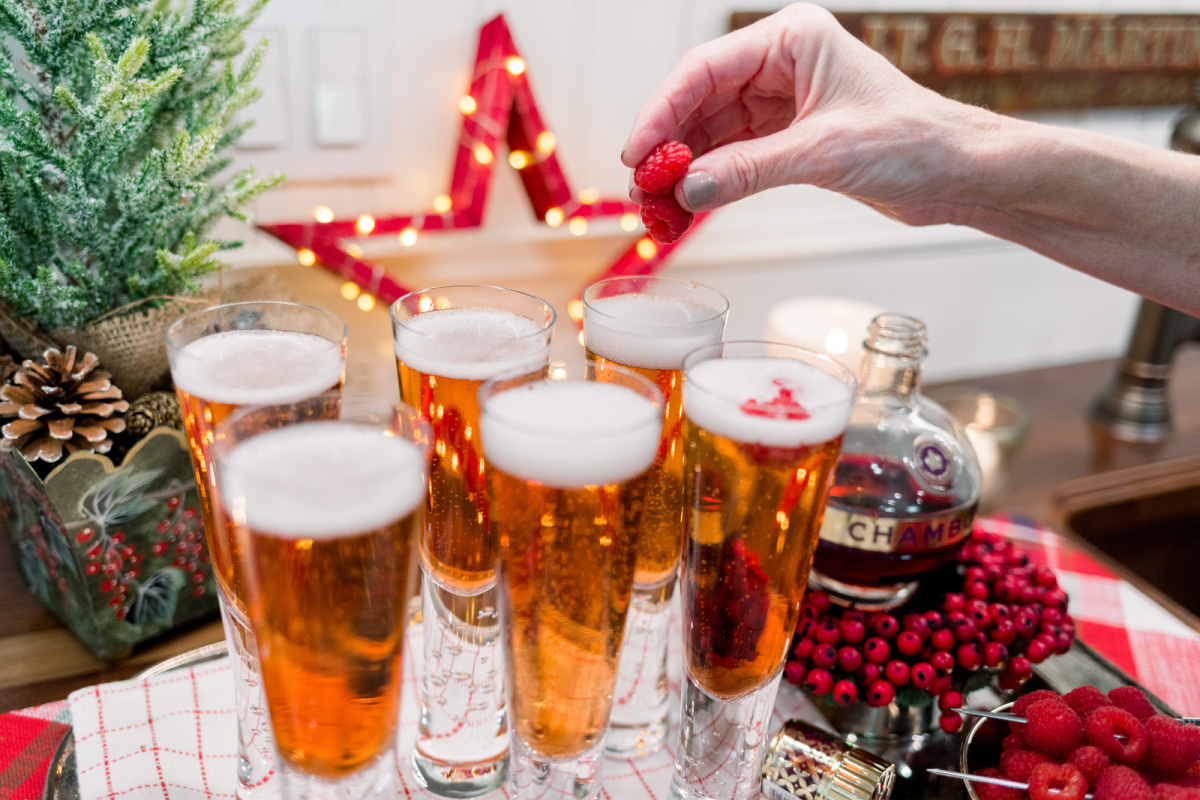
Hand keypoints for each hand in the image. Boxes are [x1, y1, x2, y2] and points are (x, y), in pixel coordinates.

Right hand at [621, 3, 994, 226]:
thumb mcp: (823, 153)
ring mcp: (783, 102)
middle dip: (669, 144)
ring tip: (658, 204)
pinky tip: (688, 203)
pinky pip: (733, 156)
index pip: (705, 69)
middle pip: (701, 100)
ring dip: (686, 167)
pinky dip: (710, 180)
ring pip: (713, 132)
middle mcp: (782, 65)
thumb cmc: (914, 141)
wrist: (958, 173)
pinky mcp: (788, 138)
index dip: (663, 111)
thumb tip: (686, 189)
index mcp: (793, 40)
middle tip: (642, 187)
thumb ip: (750, 171)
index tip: (636, 151)